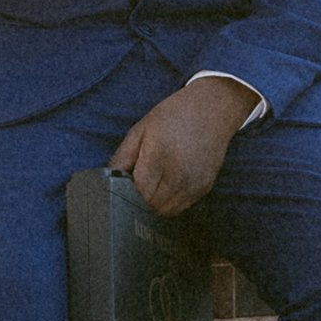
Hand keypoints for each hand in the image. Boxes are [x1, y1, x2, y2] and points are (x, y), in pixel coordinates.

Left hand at [114, 78, 257, 217]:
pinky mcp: (203, 189)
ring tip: (153, 182)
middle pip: (150, 207)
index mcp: (159, 157)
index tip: (123, 184)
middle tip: (136, 183)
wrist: (212, 108)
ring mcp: (194, 185)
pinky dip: (169, 202)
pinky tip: (167, 183)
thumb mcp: (140, 130)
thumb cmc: (173, 116)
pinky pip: (180, 208)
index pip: (137, 194)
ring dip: (154, 204)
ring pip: (165, 212)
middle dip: (139, 200)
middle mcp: (179, 175)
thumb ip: (121, 159)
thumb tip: (109, 181)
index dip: (126, 193)